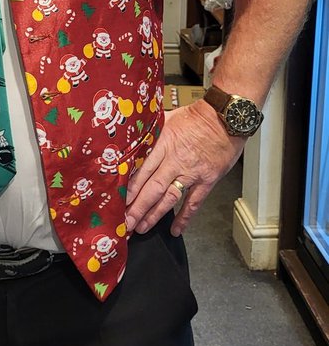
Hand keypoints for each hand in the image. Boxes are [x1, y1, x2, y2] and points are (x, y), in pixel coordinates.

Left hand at [125, 99, 245, 236]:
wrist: (226, 117)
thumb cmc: (198, 116)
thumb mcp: (169, 117)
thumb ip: (152, 129)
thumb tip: (133, 132)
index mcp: (163, 144)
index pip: (141, 171)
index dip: (129, 189)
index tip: (118, 202)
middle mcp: (175, 161)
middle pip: (152, 189)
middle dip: (136, 208)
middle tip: (125, 223)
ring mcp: (191, 172)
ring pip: (169, 198)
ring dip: (154, 215)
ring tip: (141, 228)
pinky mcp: (207, 180)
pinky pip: (194, 202)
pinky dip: (184, 217)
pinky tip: (176, 229)